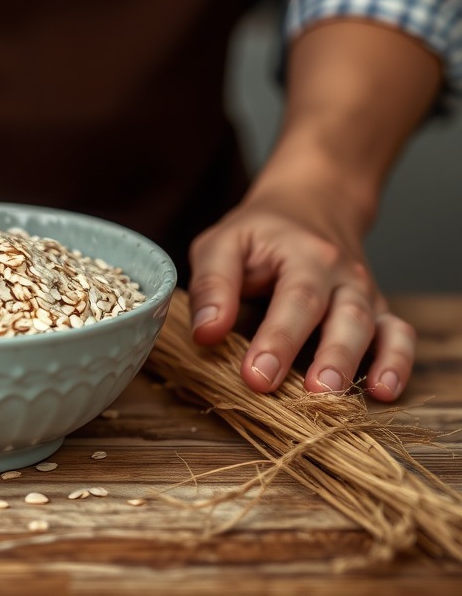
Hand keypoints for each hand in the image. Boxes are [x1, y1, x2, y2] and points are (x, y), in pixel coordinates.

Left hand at [187, 185, 414, 402]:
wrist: (308, 206)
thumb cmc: (259, 234)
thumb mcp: (223, 244)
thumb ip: (212, 285)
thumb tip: (206, 332)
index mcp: (305, 253)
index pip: (295, 299)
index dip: (277, 340)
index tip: (256, 376)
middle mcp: (343, 274)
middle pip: (344, 317)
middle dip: (328, 359)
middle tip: (310, 396)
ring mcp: (364, 294)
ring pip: (375, 330)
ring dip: (358, 367)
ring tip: (338, 400)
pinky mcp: (377, 312)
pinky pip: (398, 336)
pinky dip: (397, 363)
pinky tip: (383, 391)